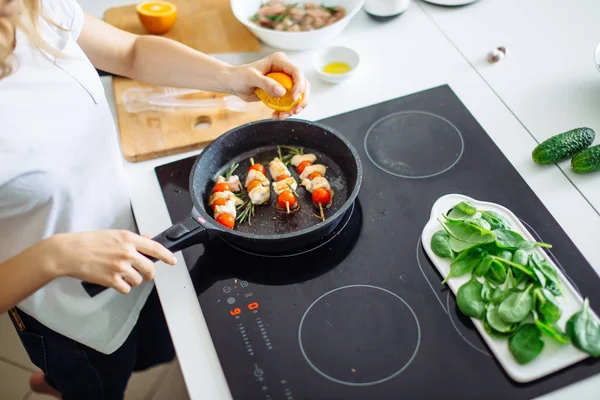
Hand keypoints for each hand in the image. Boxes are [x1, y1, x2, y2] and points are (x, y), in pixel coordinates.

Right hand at [45, 230, 175, 293]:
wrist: (68, 252)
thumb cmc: (88, 241)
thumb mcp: (113, 234)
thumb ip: (133, 238)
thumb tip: (148, 238)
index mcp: (128, 238)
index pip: (155, 247)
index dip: (167, 255)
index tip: (173, 261)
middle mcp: (127, 252)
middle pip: (150, 268)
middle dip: (149, 274)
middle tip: (145, 274)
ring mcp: (120, 267)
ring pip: (138, 280)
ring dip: (133, 280)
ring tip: (122, 275)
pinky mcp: (111, 280)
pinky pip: (126, 289)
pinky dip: (123, 287)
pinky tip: (115, 281)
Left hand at [228, 52, 309, 119]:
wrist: (234, 83)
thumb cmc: (240, 76)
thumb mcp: (251, 78)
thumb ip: (266, 84)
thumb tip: (282, 92)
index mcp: (280, 61)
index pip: (297, 72)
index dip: (299, 85)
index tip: (293, 98)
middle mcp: (285, 70)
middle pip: (303, 84)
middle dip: (302, 99)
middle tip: (295, 111)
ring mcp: (284, 81)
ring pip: (299, 95)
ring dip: (294, 108)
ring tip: (283, 116)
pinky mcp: (281, 91)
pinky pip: (289, 102)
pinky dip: (285, 111)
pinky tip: (276, 115)